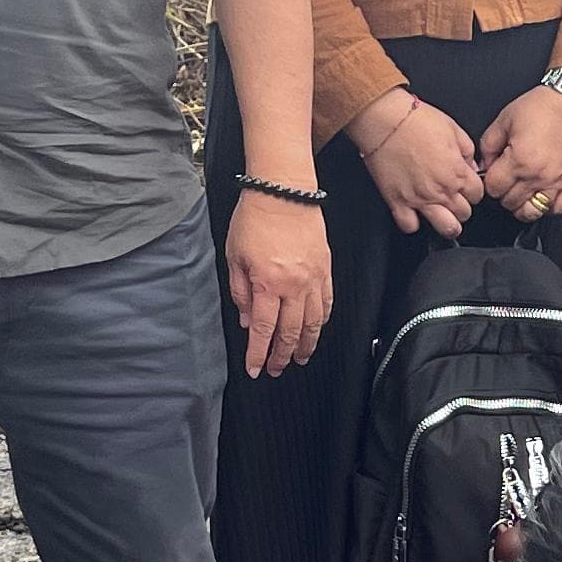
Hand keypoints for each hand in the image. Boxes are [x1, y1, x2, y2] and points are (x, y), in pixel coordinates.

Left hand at [226, 193, 331, 375]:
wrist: (283, 191)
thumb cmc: (254, 219)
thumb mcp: (234, 256)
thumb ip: (240, 292)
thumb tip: (246, 320)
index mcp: (267, 284)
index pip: (262, 330)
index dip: (258, 354)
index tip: (255, 370)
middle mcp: (293, 286)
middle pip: (290, 333)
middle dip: (282, 356)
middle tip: (276, 369)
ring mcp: (313, 279)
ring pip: (313, 323)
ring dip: (306, 345)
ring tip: (300, 358)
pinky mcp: (325, 269)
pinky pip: (327, 303)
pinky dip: (321, 321)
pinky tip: (316, 330)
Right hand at [353, 89, 483, 237]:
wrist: (385, 120)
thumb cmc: (416, 120)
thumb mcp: (453, 128)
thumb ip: (467, 151)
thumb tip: (472, 166)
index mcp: (457, 172)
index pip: (478, 195)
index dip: (473, 190)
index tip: (466, 186)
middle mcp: (442, 189)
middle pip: (465, 214)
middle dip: (462, 207)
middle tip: (453, 198)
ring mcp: (420, 199)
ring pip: (446, 228)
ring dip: (447, 224)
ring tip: (442, 215)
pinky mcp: (398, 202)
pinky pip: (410, 226)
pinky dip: (412, 222)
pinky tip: (413, 213)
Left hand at [476, 85, 561, 220]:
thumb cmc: (544, 107)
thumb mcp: (506, 118)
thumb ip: (489, 144)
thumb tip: (485, 163)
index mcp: (519, 159)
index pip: (493, 188)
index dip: (490, 181)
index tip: (494, 174)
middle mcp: (537, 175)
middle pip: (510, 202)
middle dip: (503, 193)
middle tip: (507, 180)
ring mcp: (556, 182)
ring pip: (531, 212)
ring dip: (522, 205)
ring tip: (521, 194)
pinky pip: (557, 208)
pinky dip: (547, 207)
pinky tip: (541, 196)